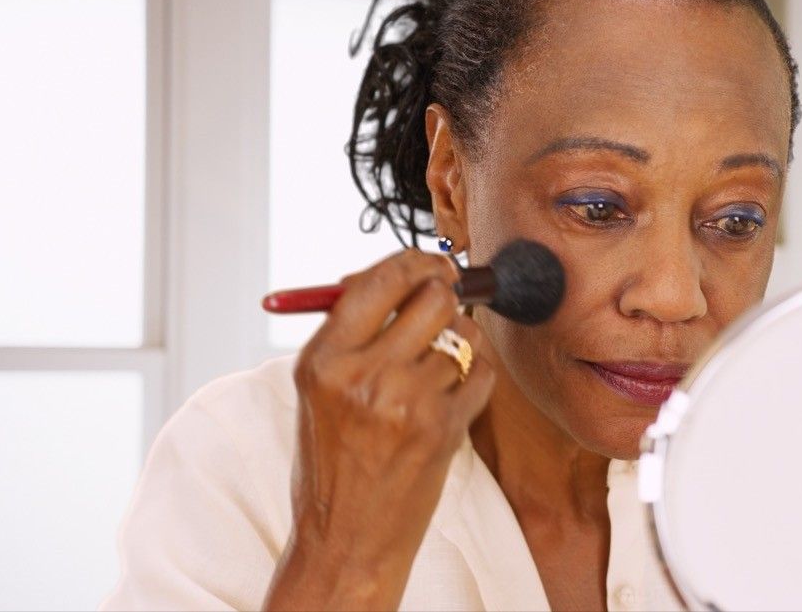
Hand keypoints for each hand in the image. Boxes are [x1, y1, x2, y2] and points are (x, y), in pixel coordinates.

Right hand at [264, 249, 495, 610]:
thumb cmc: (333, 463)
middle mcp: (363, 376)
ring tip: (437, 372)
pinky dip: (476, 377)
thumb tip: (400, 277)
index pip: (377, 281)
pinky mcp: (444, 428)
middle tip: (446, 301)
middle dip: (444, 295)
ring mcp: (406, 402)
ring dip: (460, 344)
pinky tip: (452, 396)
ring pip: (462, 337)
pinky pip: (481, 373)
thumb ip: (353, 333)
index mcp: (323, 360)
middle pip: (430, 298)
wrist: (348, 538)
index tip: (432, 262)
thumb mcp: (319, 392)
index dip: (414, 262)